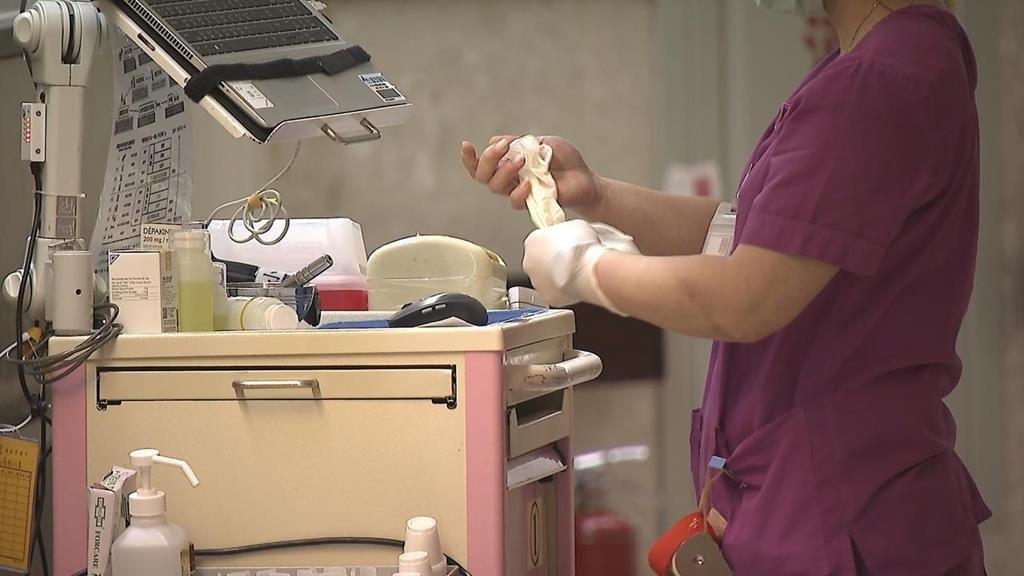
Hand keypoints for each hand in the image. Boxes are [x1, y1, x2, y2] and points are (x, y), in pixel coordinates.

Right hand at [461, 135, 602, 211]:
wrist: (585, 179)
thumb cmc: (566, 161)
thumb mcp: (543, 142)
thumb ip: (520, 142)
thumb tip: (495, 140)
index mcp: (509, 163)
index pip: (482, 164)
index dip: (470, 158)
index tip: (467, 146)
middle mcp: (510, 179)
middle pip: (482, 175)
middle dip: (488, 159)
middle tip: (504, 148)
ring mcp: (518, 192)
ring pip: (495, 187)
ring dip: (505, 170)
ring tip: (522, 161)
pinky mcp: (530, 203)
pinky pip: (514, 201)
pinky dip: (518, 191)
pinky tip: (529, 183)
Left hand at [522, 220, 620, 312]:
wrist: (588, 269)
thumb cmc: (582, 247)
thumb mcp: (576, 226)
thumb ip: (567, 231)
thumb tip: (573, 234)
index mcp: (533, 241)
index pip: (539, 241)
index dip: (554, 243)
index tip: (564, 245)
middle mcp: (530, 262)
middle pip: (539, 261)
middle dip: (552, 261)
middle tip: (570, 259)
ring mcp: (537, 282)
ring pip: (546, 279)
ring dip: (557, 276)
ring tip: (575, 273)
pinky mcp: (547, 296)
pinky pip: (555, 292)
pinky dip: (563, 290)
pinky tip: (576, 284)